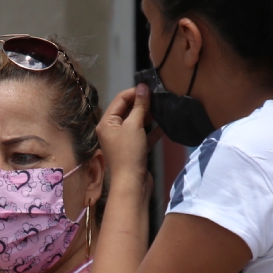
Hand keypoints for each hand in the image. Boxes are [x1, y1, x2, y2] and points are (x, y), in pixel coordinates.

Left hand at [98, 84, 152, 199]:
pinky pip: (144, 134)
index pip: (120, 99)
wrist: (132, 184)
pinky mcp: (135, 149)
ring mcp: (124, 140)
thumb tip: (143, 88)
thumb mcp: (134, 126)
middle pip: (128, 110)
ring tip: (163, 107)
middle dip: (143, 103)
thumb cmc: (129, 154)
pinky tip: (165, 124)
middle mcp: (113, 130)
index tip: (150, 88)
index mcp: (106, 123)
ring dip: (150, 115)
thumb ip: (140, 106)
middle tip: (159, 96)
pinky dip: (153, 129)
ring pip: (138, 122)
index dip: (135, 92)